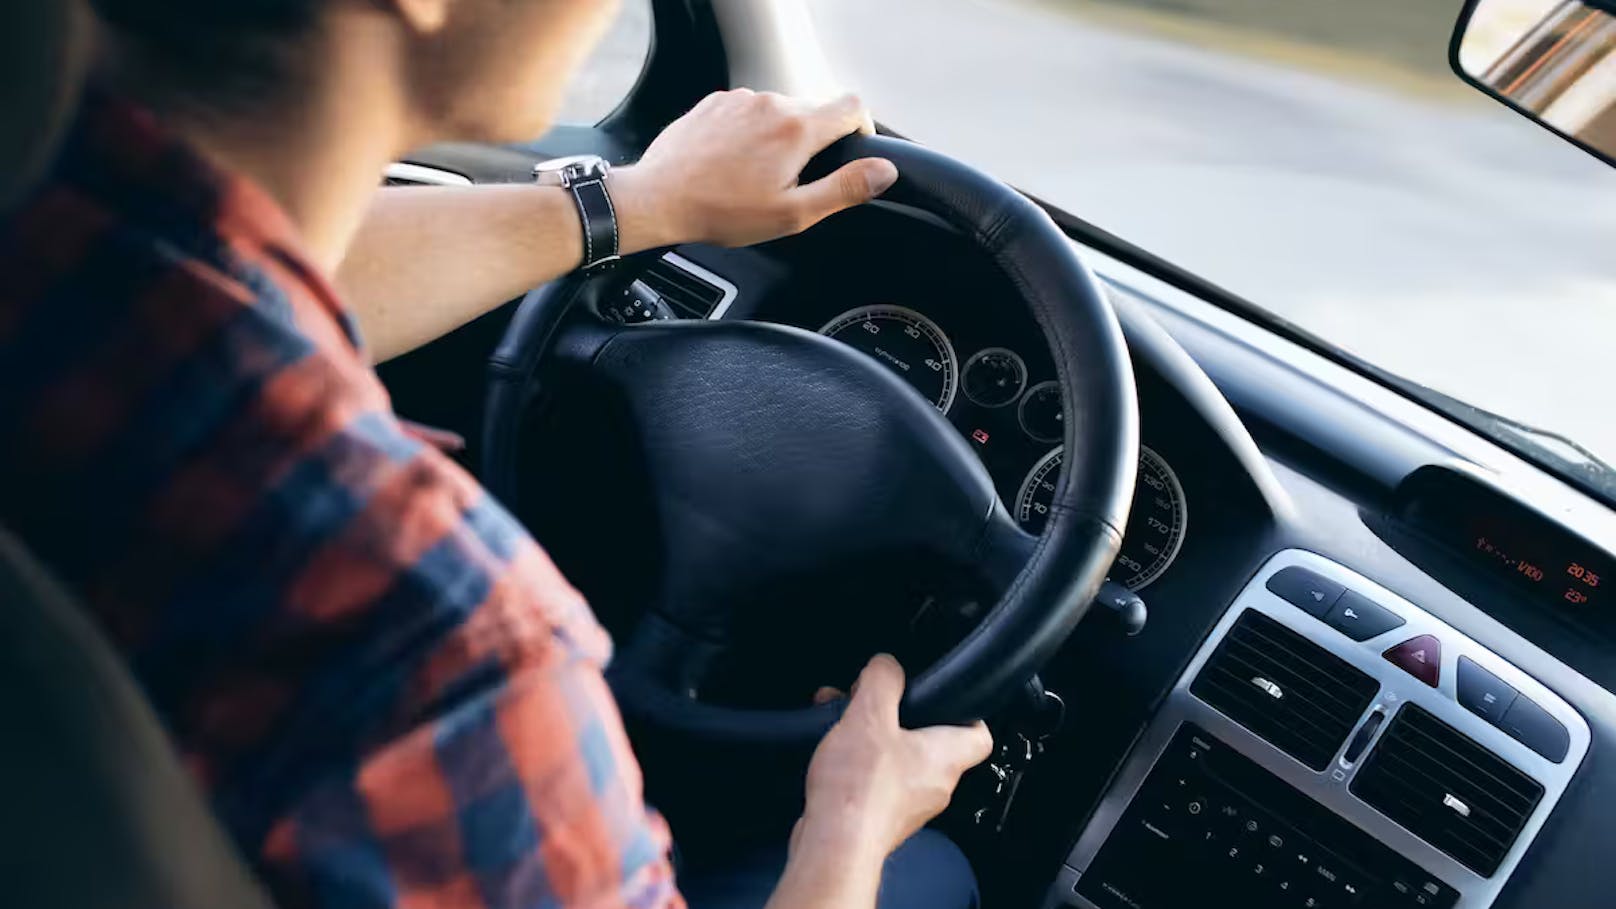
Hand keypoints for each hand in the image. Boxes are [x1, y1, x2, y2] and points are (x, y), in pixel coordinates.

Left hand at [612, 90, 898, 251]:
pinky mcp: (716, 102)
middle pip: (814, 111)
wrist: (659, 198)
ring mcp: (740, 99)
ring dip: (779, 137)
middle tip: (792, 181)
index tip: (852, 150)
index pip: (853, 107)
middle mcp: (772, 103)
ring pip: (779, 111)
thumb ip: (844, 189)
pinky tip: (733, 163)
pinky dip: (750, 132)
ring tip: (756, 176)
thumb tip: (884, 171)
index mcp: (798, 129)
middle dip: (813, 142)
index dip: (862, 129)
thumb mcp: (793, 213)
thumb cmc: (722, 211)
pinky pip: (747, 111)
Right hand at [795, 655, 992, 868]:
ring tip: (843, 723)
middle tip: (876, 703)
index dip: (968, 711)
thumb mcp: (869, 715)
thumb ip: (882, 681)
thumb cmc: (859, 791)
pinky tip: (832, 755)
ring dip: (874, 739)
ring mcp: (909, 806)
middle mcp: (935, 785)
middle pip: (931, 743)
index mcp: (946, 757)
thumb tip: (886, 664)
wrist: (833, 846)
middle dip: (900, 718)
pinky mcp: (881, 819)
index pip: (980, 734)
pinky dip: (858, 765)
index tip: (948, 697)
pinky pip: (877, 783)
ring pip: (899, 761)